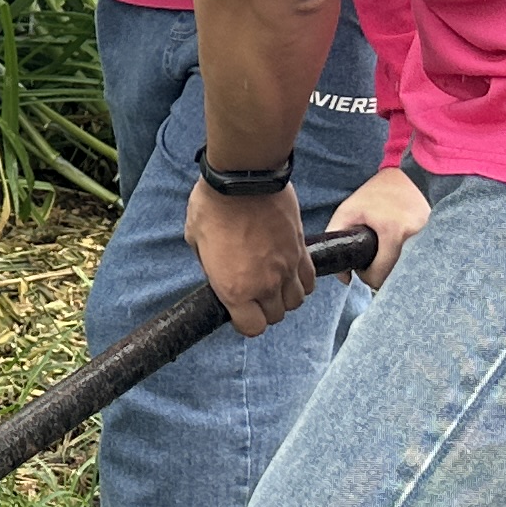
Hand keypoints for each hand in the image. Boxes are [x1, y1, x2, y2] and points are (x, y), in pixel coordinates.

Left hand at [185, 177, 315, 335]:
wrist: (243, 178)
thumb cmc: (213, 206)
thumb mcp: (196, 242)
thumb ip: (211, 267)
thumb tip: (217, 273)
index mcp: (234, 289)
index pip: (252, 328)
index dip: (244, 321)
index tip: (239, 310)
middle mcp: (265, 285)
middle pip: (275, 316)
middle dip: (264, 309)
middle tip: (253, 292)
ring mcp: (287, 268)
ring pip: (296, 301)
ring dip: (284, 296)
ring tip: (272, 281)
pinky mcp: (301, 250)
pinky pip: (310, 280)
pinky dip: (301, 281)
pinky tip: (289, 271)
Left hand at [329, 164, 431, 286]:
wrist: (407, 175)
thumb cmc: (374, 193)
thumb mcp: (347, 211)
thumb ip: (335, 238)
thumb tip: (344, 277)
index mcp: (394, 231)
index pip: (381, 275)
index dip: (367, 276)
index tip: (363, 266)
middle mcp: (417, 236)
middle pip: (398, 276)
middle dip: (384, 273)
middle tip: (375, 260)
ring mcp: (431, 236)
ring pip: (412, 269)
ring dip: (399, 267)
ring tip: (388, 252)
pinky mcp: (439, 236)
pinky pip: (422, 258)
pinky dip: (412, 258)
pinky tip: (404, 248)